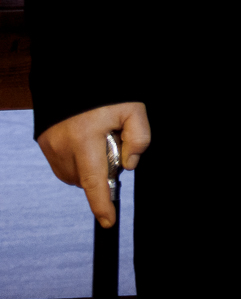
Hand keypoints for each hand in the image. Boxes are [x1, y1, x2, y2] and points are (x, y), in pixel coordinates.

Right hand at [37, 102, 150, 227]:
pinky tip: (86, 143)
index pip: (94, 180)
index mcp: (85, 138)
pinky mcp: (44, 143)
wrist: (77, 78)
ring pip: (73, 175)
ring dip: (88, 168)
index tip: (108, 221)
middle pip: (85, 179)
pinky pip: (63, 166)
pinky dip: (76, 162)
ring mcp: (50, 145)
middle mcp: (63, 145)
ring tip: (97, 140)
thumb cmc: (109, 94)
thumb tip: (129, 165)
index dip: (101, 203)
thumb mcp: (134, 110)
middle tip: (111, 144)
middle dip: (102, 172)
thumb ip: (139, 138)